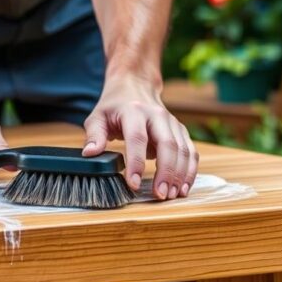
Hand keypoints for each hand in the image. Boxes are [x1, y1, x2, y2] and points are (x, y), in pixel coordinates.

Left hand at [83, 76, 198, 199]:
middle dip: (166, 172)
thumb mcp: (98, 117)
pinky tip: (183, 188)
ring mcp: (172, 123)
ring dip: (180, 175)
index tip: (133, 184)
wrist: (135, 85)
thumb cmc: (114, 106)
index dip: (136, 162)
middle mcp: (157, 116)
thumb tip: (90, 154)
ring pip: (183, 149)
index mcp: (134, 111)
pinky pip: (191, 152)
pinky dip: (190, 171)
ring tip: (172, 195)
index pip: (137, 138)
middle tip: (160, 195)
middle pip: (167, 145)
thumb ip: (94, 135)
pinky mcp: (181, 131)